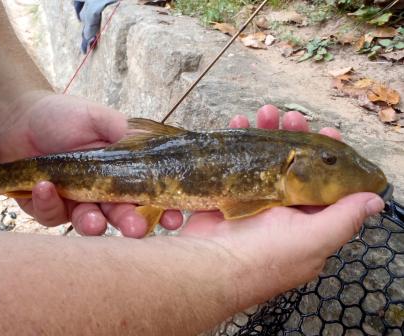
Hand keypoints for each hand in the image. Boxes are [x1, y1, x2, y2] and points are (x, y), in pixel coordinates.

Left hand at [0, 91, 182, 236]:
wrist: (20, 119)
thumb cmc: (63, 116)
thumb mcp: (96, 117)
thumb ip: (120, 130)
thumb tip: (146, 145)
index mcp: (121, 173)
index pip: (148, 195)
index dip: (162, 209)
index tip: (173, 216)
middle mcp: (102, 193)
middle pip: (122, 216)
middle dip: (130, 224)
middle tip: (135, 229)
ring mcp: (76, 204)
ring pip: (90, 224)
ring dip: (92, 224)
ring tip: (92, 220)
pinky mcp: (48, 209)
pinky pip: (52, 216)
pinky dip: (49, 203)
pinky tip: (45, 186)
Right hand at [181, 105, 384, 301]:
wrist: (211, 263)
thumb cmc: (266, 254)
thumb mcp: (315, 238)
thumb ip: (345, 217)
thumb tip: (376, 201)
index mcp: (306, 222)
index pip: (323, 185)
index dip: (327, 158)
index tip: (326, 133)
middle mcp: (281, 213)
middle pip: (291, 166)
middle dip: (292, 139)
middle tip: (290, 118)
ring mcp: (252, 203)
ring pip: (263, 160)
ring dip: (264, 134)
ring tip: (264, 113)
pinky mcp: (227, 195)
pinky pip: (235, 163)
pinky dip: (236, 143)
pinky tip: (237, 124)